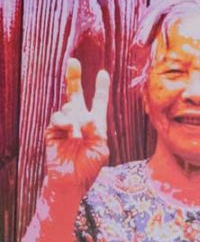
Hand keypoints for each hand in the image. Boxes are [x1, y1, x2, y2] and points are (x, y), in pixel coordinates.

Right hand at [44, 59, 109, 191]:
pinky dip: (63, 121)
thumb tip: (86, 118)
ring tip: (75, 128)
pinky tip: (67, 129)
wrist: (71, 180)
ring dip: (72, 113)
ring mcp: (65, 125)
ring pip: (67, 106)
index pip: (98, 103)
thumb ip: (96, 132)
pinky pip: (57, 119)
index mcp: (95, 125)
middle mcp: (79, 121)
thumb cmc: (89, 167)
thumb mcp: (100, 150)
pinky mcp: (52, 130)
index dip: (101, 89)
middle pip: (75, 94)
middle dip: (74, 77)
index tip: (103, 73)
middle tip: (74, 61)